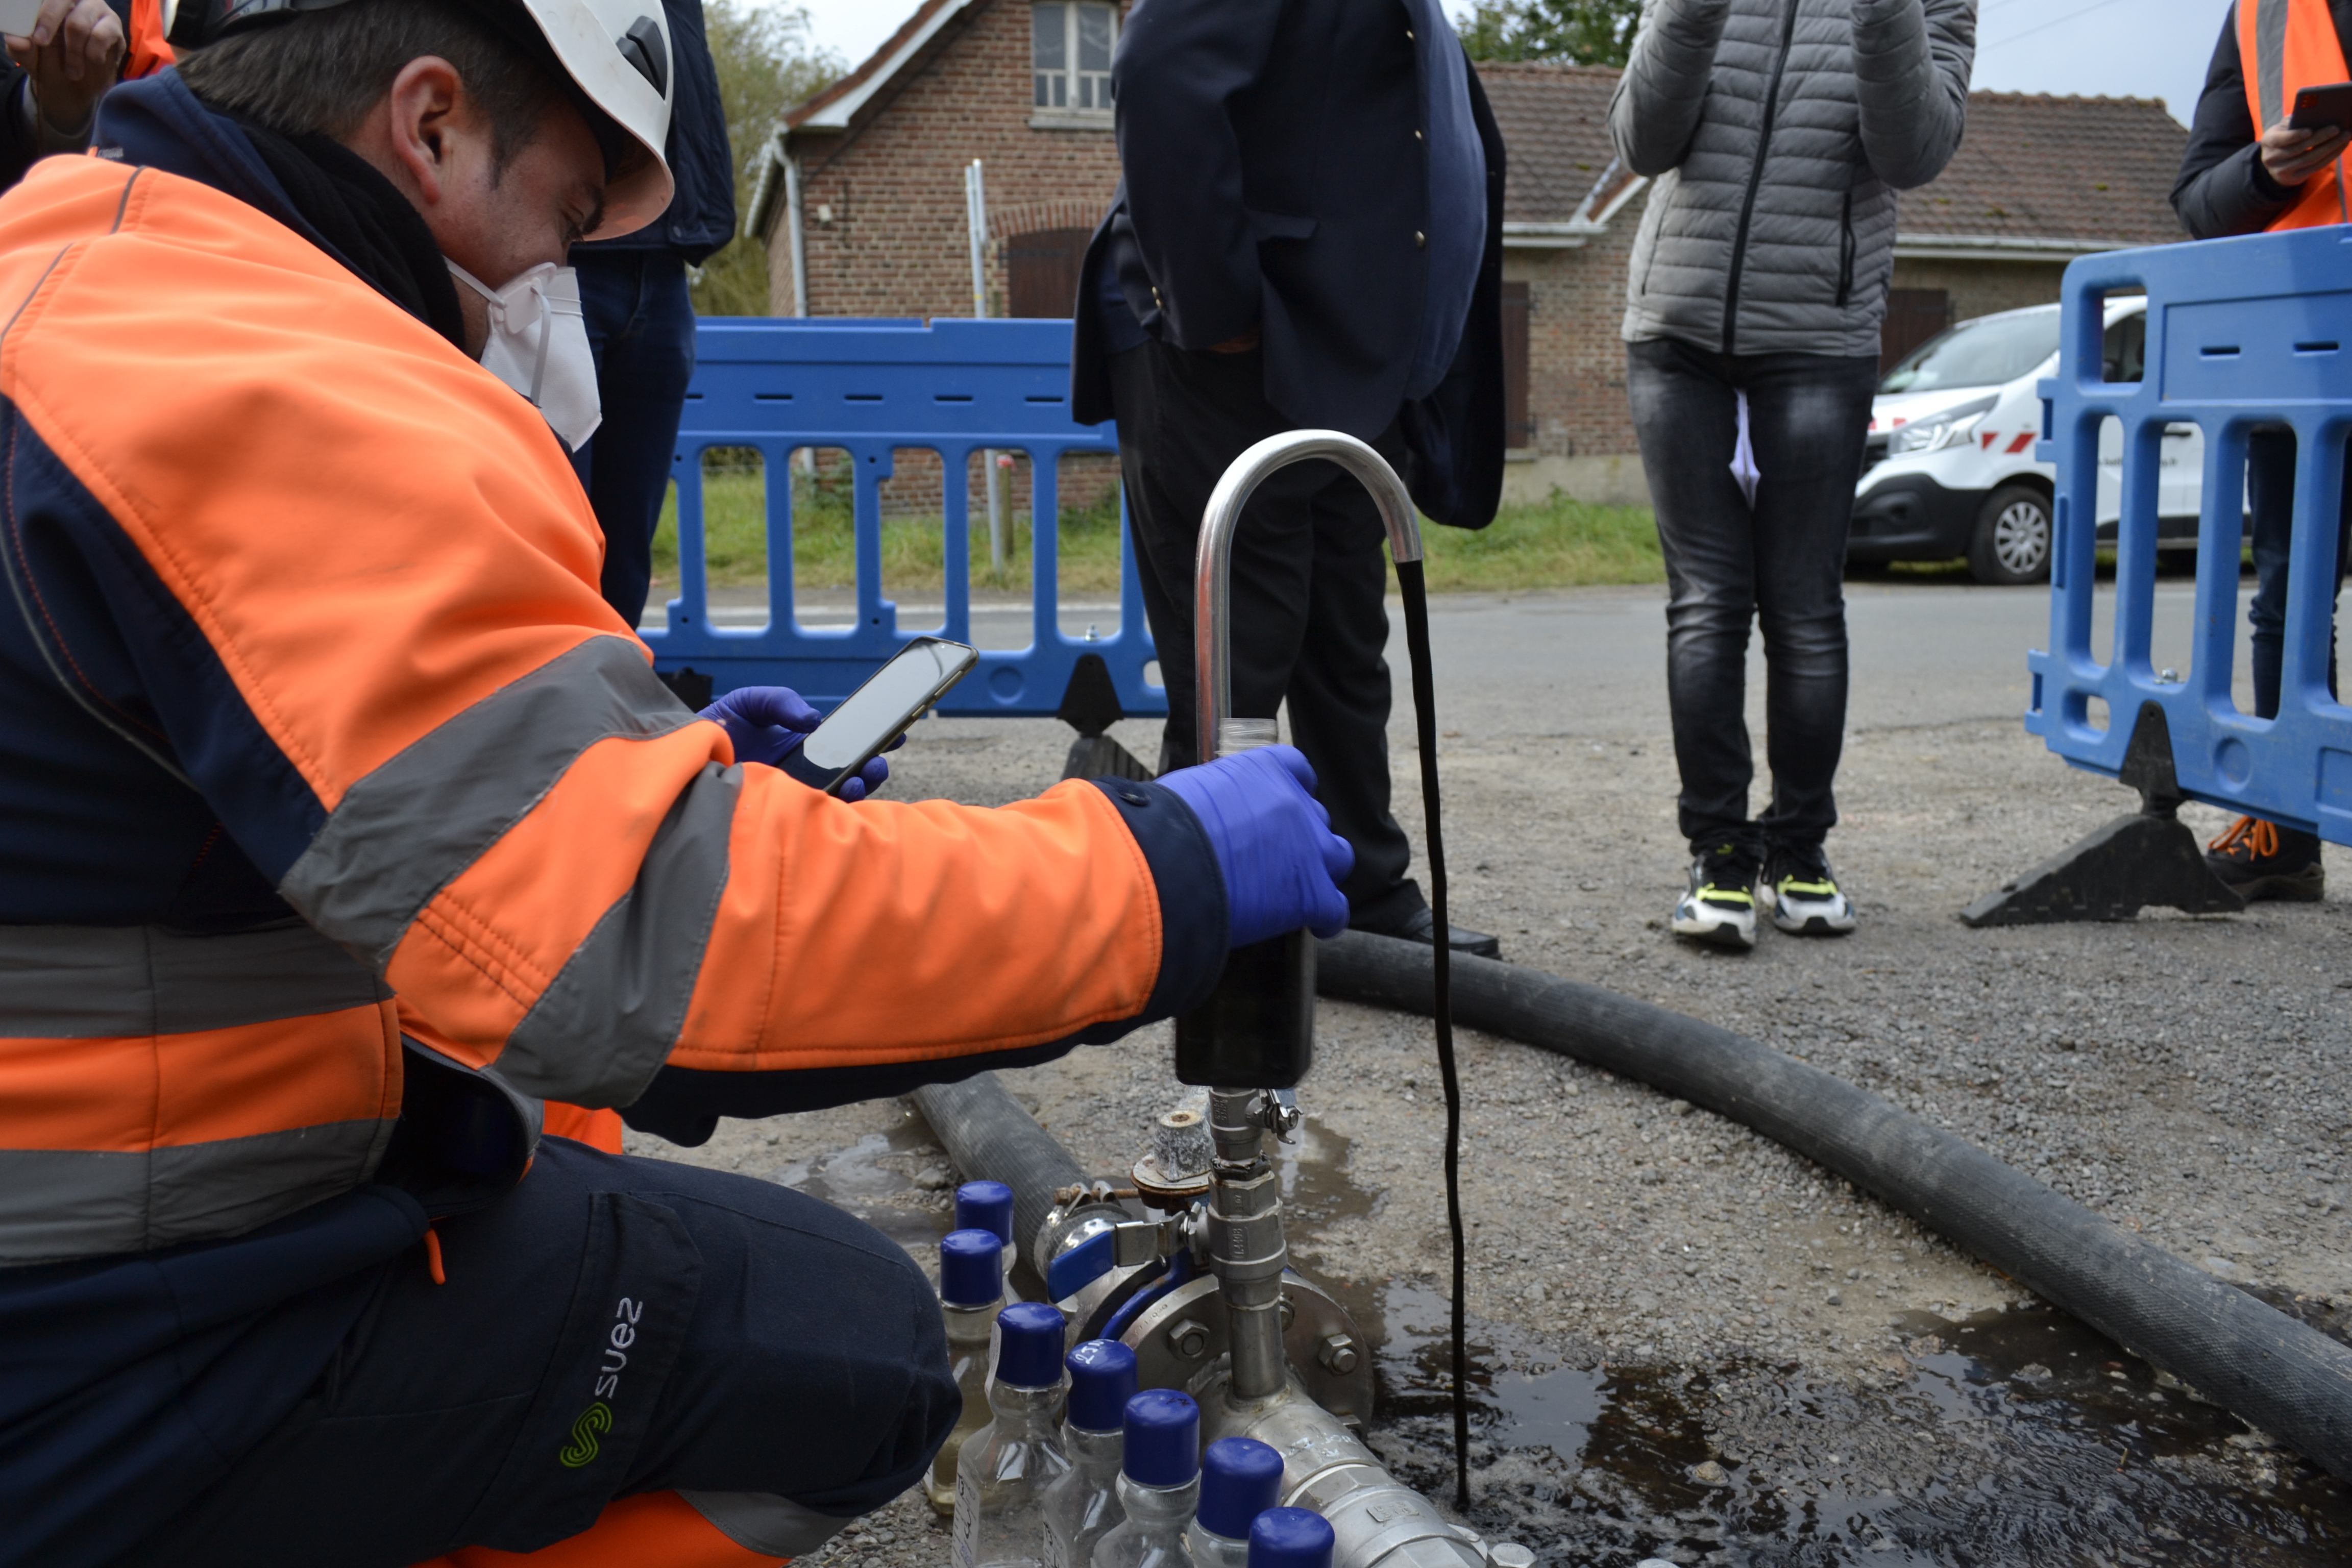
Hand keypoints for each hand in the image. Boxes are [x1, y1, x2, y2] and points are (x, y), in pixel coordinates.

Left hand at [6, 0, 124, 141]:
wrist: (76, 85)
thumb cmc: (49, 61)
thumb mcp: (29, 56)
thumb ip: (19, 48)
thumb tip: (15, 40)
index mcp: (48, 0)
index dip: (40, 13)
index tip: (37, 38)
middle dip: (49, 22)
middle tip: (42, 44)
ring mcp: (94, 8)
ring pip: (78, 22)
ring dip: (73, 51)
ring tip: (72, 70)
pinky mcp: (112, 24)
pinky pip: (101, 34)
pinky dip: (93, 52)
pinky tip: (92, 60)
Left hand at [698, 686, 892, 800]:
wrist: (677, 758)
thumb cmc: (714, 729)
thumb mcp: (748, 702)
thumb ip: (780, 702)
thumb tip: (812, 720)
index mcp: (803, 743)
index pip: (847, 741)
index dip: (875, 737)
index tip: (897, 732)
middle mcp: (805, 772)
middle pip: (853, 772)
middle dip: (874, 767)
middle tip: (877, 761)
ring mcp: (795, 795)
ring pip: (840, 797)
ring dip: (858, 789)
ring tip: (858, 780)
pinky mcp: (781, 815)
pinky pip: (814, 818)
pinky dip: (831, 811)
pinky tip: (833, 800)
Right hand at [1154, 745, 1353, 947]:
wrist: (1167, 867)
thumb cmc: (1165, 829)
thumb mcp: (1192, 791)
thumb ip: (1218, 798)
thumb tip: (1209, 816)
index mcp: (1266, 771)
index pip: (1297, 770)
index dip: (1292, 792)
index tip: (1281, 807)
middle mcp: (1295, 804)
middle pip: (1315, 818)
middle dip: (1300, 836)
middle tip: (1274, 856)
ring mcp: (1310, 849)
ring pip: (1337, 857)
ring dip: (1321, 871)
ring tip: (1299, 888)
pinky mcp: (1312, 894)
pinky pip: (1335, 909)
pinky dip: (1326, 917)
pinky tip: (1314, 924)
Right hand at [2260, 118, 2347, 187]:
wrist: (2276, 163)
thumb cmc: (2284, 138)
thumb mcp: (2282, 129)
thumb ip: (2292, 122)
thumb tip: (2314, 115)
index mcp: (2268, 142)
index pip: (2280, 140)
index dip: (2294, 136)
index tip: (2310, 130)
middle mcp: (2271, 158)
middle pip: (2298, 149)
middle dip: (2319, 138)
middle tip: (2336, 129)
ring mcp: (2282, 171)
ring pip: (2310, 159)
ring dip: (2330, 147)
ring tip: (2344, 136)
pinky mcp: (2294, 178)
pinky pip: (2316, 167)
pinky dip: (2331, 156)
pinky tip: (2341, 146)